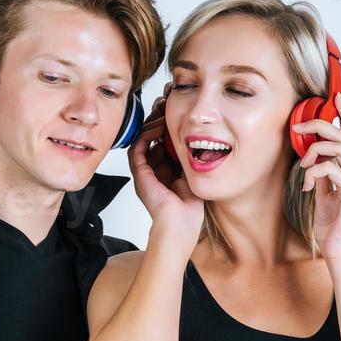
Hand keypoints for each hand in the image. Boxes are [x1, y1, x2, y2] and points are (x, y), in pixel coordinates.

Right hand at [128, 82, 203, 249]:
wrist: (179, 228)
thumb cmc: (189, 213)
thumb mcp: (196, 178)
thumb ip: (195, 162)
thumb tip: (202, 142)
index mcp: (166, 175)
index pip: (164, 145)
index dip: (169, 130)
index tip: (178, 118)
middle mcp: (154, 173)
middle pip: (152, 141)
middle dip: (160, 125)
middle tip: (168, 112)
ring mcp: (146, 174)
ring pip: (143, 142)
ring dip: (152, 127)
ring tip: (163, 116)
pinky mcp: (141, 176)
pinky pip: (137, 151)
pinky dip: (145, 137)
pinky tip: (157, 128)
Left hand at [293, 92, 340, 263]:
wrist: (339, 251)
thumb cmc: (331, 226)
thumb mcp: (321, 195)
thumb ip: (320, 175)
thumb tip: (310, 158)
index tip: (335, 97)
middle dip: (321, 123)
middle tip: (299, 125)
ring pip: (340, 148)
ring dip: (315, 150)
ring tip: (302, 164)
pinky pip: (333, 170)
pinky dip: (315, 173)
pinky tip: (307, 186)